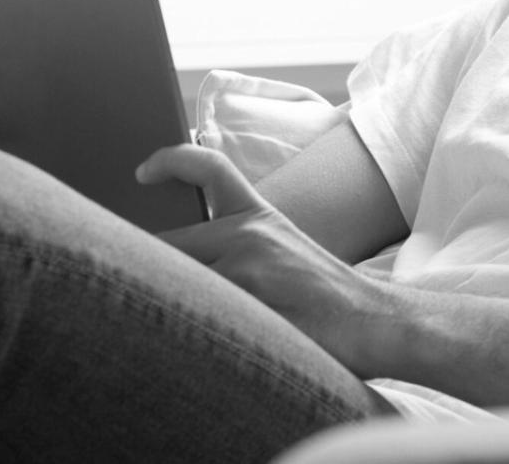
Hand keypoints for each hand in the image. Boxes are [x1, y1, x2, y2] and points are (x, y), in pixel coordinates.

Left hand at [136, 144, 396, 374]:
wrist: (374, 321)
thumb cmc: (328, 298)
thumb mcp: (284, 253)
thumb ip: (239, 250)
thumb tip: (184, 265)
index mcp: (259, 218)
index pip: (209, 168)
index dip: (170, 159)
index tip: (142, 172)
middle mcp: (247, 236)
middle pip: (168, 243)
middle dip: (147, 270)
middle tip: (133, 291)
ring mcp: (244, 273)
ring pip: (174, 285)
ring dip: (165, 308)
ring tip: (161, 329)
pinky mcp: (245, 309)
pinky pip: (193, 319)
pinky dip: (184, 334)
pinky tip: (190, 349)